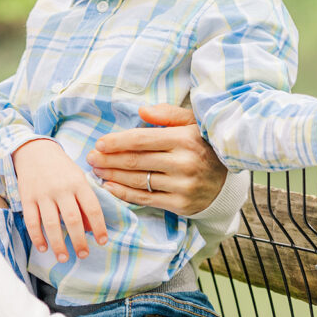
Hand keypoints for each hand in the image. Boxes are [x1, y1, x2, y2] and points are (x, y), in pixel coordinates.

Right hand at [13, 139, 107, 261]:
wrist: (34, 150)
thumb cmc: (61, 167)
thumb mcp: (77, 178)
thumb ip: (85, 201)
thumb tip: (91, 228)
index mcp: (78, 183)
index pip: (92, 208)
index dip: (99, 227)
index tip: (102, 242)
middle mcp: (61, 188)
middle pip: (72, 219)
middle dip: (79, 240)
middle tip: (83, 255)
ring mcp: (43, 193)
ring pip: (51, 224)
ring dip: (59, 244)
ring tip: (64, 258)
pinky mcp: (27, 197)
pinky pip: (32, 221)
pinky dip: (37, 237)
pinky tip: (43, 247)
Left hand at [86, 104, 226, 215]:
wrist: (226, 181)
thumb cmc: (203, 146)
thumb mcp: (192, 123)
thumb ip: (167, 114)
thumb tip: (141, 111)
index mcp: (184, 139)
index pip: (142, 140)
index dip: (117, 142)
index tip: (99, 144)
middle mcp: (184, 163)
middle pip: (136, 161)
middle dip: (108, 160)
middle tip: (90, 158)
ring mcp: (183, 186)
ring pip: (138, 181)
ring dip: (112, 176)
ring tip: (96, 171)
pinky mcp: (181, 205)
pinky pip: (146, 199)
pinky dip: (124, 194)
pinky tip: (109, 187)